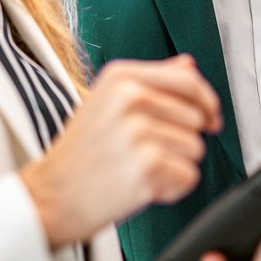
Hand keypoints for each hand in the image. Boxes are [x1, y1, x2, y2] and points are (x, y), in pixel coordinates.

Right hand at [20, 55, 221, 246]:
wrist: (50, 196)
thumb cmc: (81, 153)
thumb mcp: (108, 101)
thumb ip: (152, 80)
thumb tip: (188, 64)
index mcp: (121, 76)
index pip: (188, 80)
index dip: (207, 102)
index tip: (211, 118)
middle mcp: (130, 98)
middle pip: (197, 117)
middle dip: (182, 140)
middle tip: (144, 153)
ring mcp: (137, 131)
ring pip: (195, 149)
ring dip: (176, 166)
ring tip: (139, 169)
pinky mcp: (146, 166)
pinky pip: (188, 176)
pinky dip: (172, 188)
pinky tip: (142, 186)